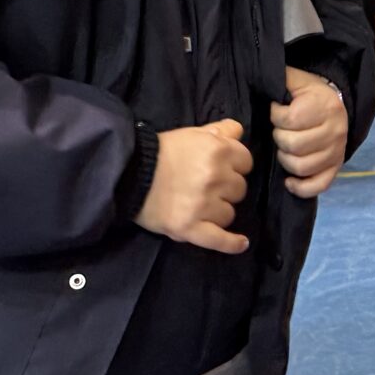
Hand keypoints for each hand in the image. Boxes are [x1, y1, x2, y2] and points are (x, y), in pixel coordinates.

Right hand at [133, 120, 251, 253]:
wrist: (127, 174)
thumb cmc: (161, 151)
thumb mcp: (191, 133)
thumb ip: (219, 130)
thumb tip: (239, 132)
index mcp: (218, 151)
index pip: (246, 162)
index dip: (235, 165)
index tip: (222, 168)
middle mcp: (215, 177)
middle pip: (239, 189)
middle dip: (226, 187)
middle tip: (204, 186)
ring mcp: (203, 205)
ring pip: (229, 213)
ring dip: (218, 211)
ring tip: (199, 206)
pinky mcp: (190, 227)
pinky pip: (219, 240)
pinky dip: (231, 244)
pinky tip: (241, 244)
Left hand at [270, 68, 348, 198]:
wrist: (337, 105)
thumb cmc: (311, 94)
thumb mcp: (297, 80)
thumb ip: (279, 78)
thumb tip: (258, 78)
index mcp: (324, 107)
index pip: (289, 120)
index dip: (275, 116)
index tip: (277, 111)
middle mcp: (334, 131)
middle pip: (294, 145)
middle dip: (279, 138)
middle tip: (279, 131)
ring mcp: (337, 152)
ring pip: (302, 167)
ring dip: (286, 160)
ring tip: (284, 149)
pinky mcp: (336, 168)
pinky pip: (319, 185)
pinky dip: (301, 188)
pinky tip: (288, 181)